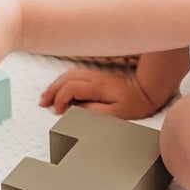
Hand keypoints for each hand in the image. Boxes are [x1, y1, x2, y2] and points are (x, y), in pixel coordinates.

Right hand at [39, 64, 155, 119]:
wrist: (147, 90)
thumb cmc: (133, 104)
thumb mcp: (116, 114)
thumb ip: (93, 112)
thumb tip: (73, 110)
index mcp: (98, 87)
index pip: (71, 87)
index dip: (61, 98)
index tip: (58, 112)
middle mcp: (94, 78)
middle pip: (66, 79)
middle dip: (52, 91)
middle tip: (43, 104)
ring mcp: (95, 75)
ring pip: (68, 75)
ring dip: (55, 85)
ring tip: (45, 98)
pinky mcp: (96, 76)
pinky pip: (74, 75)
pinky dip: (62, 82)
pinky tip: (58, 90)